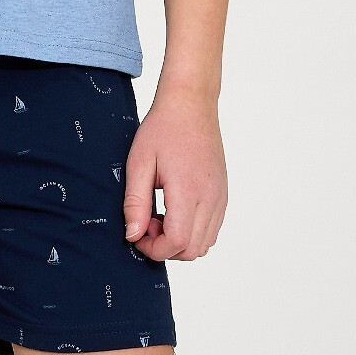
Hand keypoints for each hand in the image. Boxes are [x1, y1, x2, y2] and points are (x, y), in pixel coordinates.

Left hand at [122, 89, 226, 260]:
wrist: (191, 104)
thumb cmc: (163, 128)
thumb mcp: (139, 163)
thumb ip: (135, 203)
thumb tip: (132, 235)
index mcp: (189, 191)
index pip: (177, 243)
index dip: (154, 248)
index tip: (137, 234)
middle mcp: (211, 198)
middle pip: (193, 250)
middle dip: (165, 247)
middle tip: (146, 222)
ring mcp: (220, 197)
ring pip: (205, 243)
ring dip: (180, 241)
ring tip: (160, 215)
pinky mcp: (222, 194)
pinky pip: (212, 228)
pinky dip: (193, 231)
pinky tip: (174, 210)